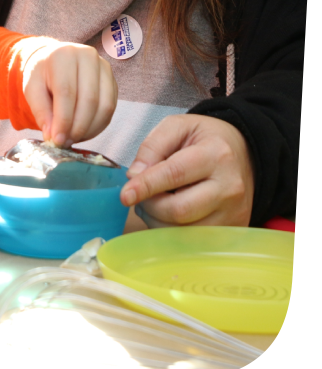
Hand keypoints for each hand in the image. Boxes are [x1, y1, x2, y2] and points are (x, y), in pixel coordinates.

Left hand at [22, 40, 116, 145]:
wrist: (56, 60)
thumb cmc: (42, 75)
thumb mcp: (32, 88)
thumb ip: (41, 111)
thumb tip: (53, 136)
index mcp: (64, 55)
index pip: (67, 91)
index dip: (63, 119)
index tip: (57, 139)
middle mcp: (88, 57)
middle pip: (89, 99)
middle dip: (77, 127)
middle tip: (65, 142)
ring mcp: (104, 68)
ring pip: (104, 106)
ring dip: (89, 129)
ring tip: (72, 138)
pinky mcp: (113, 81)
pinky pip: (111, 108)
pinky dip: (98, 125)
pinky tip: (83, 132)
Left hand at [120, 114, 253, 225]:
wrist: (244, 153)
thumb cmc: (204, 139)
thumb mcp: (177, 126)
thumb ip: (152, 147)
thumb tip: (134, 176)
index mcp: (216, 154)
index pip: (174, 174)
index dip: (146, 186)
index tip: (125, 195)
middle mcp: (230, 187)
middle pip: (179, 210)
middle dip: (150, 206)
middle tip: (137, 195)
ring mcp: (235, 212)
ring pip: (185, 231)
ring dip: (157, 220)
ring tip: (152, 202)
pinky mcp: (233, 228)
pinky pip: (194, 241)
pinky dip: (171, 231)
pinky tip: (167, 214)